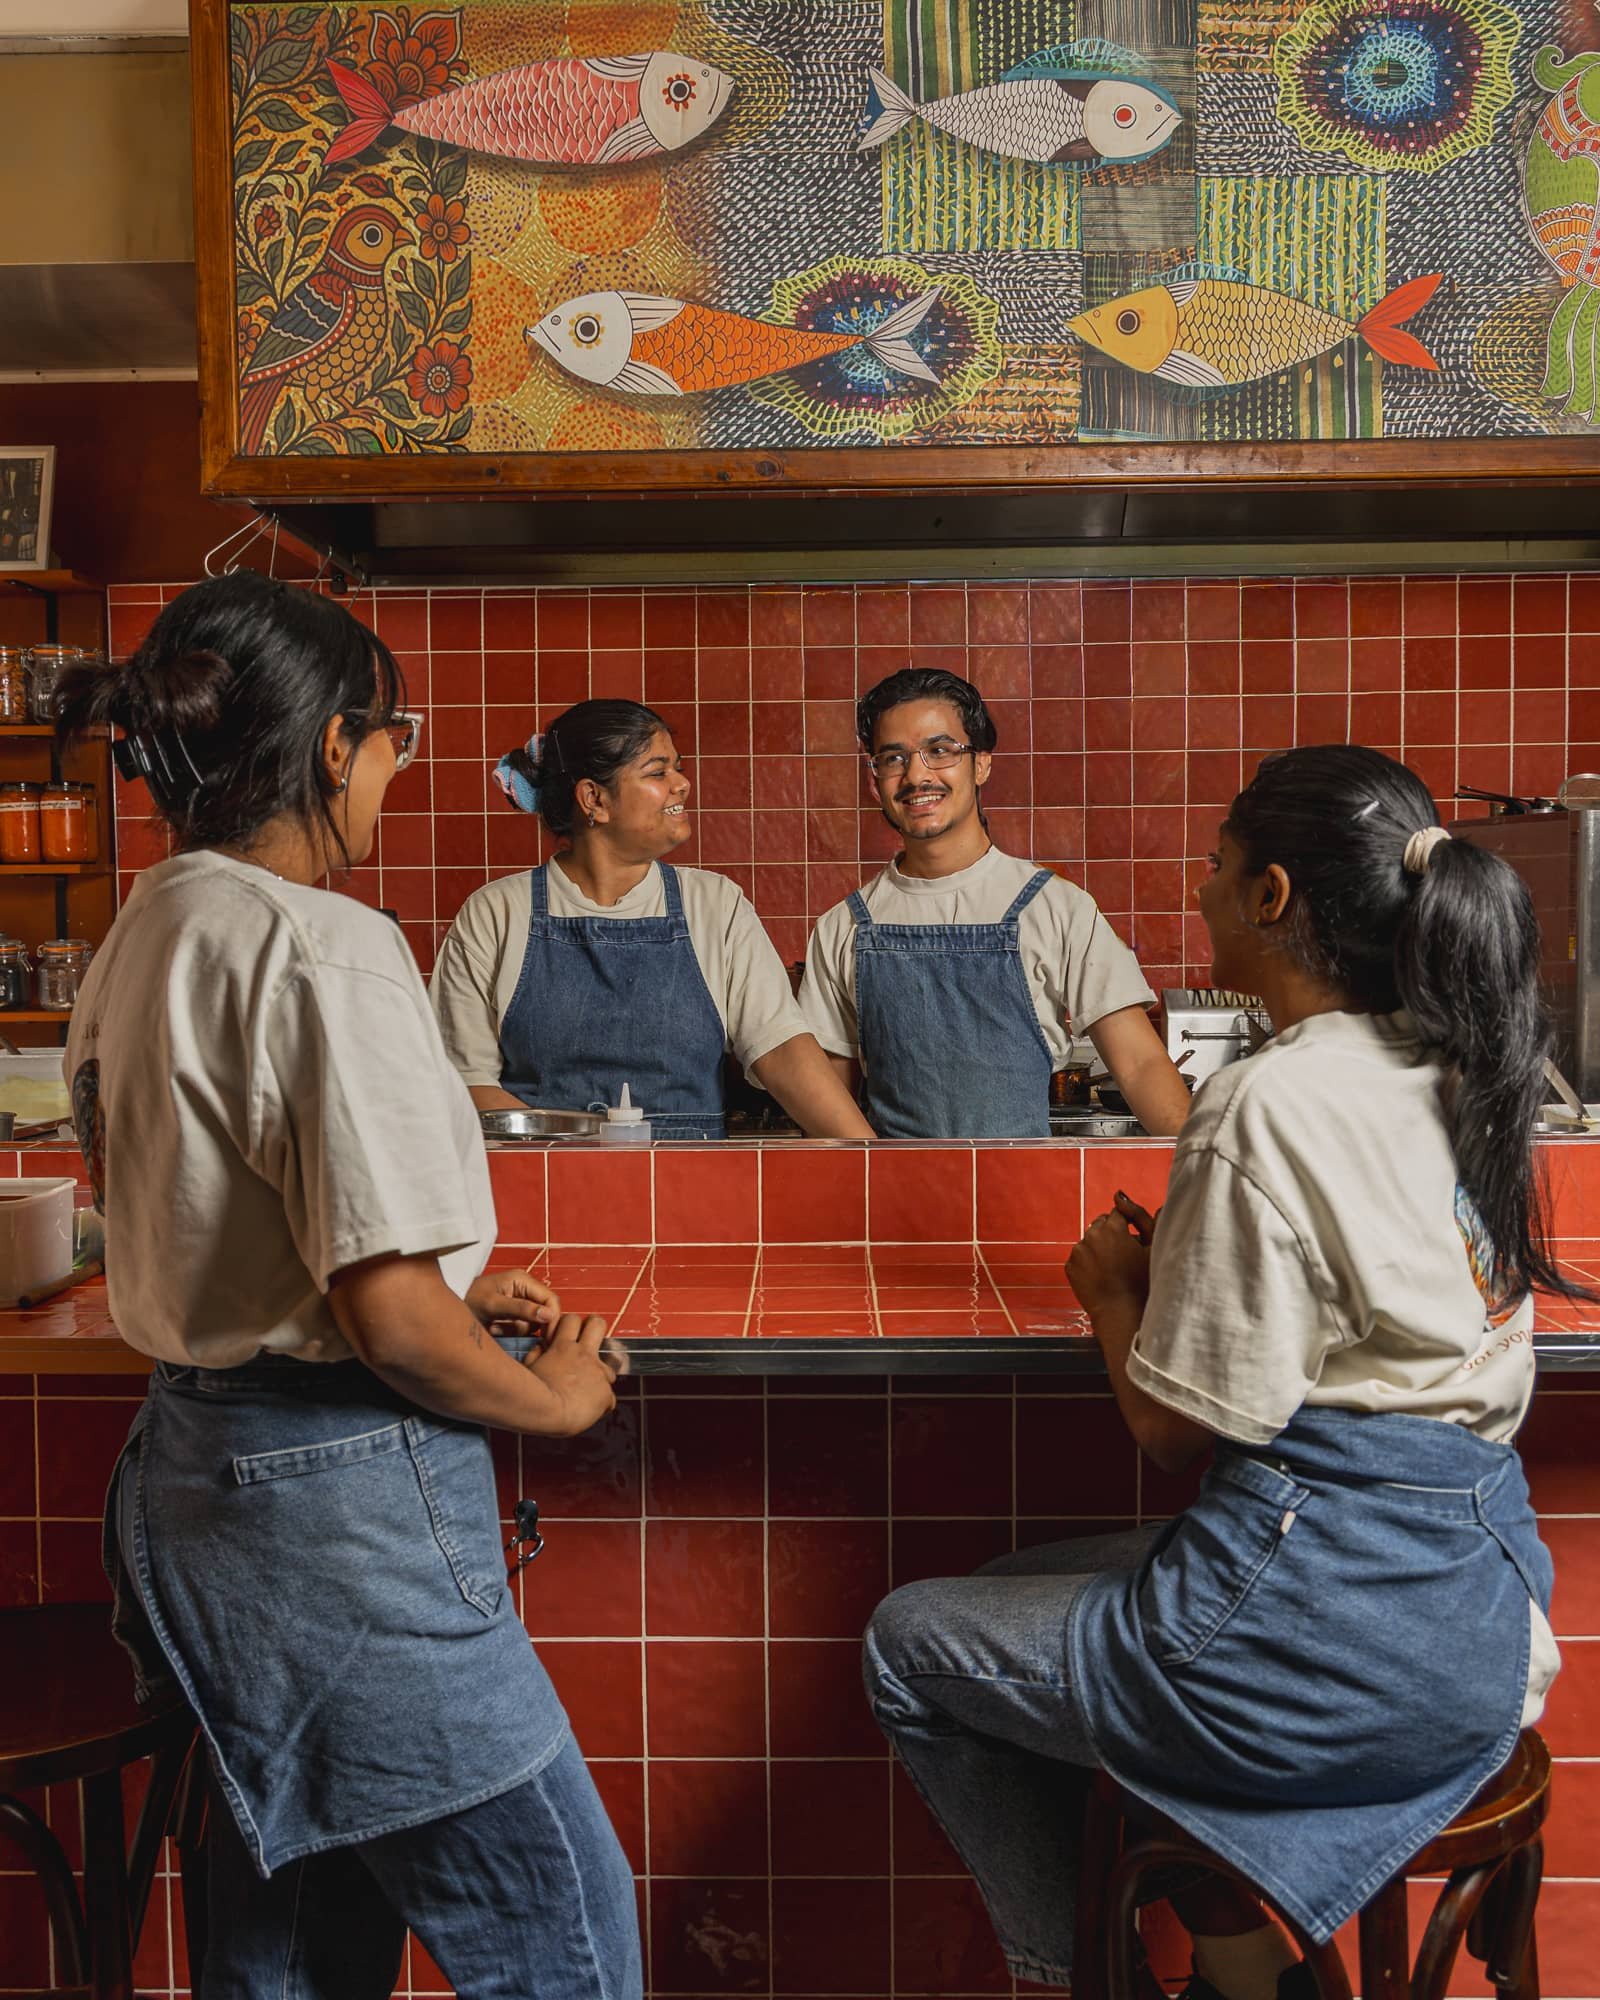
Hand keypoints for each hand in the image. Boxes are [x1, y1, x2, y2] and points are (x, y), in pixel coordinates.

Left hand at [466, 1269, 560, 1332]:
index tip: (549, 1337)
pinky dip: (509, 1332)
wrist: (445, 1309)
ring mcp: (519, 1301)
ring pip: (533, 1323)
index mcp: (522, 1280)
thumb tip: (548, 1315)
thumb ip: (521, 1309)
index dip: (554, 1318)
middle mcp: (524, 1289)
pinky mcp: (512, 1314)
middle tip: (517, 1335)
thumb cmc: (467, 1299)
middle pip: (544, 1311)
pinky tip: (494, 1328)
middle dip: (532, 1325)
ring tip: (496, 1328)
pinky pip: (521, 1327)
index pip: (551, 1299)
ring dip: (516, 1330)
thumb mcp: (494, 1305)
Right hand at [523, 1312, 620, 1435]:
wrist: (548, 1413)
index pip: (572, 1320)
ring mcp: (598, 1373)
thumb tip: (540, 1347)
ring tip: (590, 1389)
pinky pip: (609, 1399)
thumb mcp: (528, 1368)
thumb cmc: (533, 1394)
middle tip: (592, 1337)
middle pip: (598, 1325)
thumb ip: (536, 1354)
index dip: (571, 1324)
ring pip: (611, 1367)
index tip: (569, 1332)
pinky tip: (590, 1409)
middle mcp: (584, 1355)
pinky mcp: (606, 1392)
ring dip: (602, 1376)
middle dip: (596, 1327)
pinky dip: (601, 1404)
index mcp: (563, 1348)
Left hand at [1067, 1190, 1156, 1315]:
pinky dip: (1089, 1261)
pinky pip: (1080, 1256)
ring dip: (1099, 1247)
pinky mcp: (1070, 1266)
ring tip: (1113, 1267)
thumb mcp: (1152, 1248)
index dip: (1128, 1224)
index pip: (1118, 1212)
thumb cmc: (1142, 1282)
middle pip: (1102, 1224)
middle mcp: (1091, 1236)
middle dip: (1112, 1233)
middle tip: (1124, 1254)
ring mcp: (1078, 1251)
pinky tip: (1102, 1275)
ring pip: (1090, 1240)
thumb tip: (1122, 1195)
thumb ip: (1143, 1218)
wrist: (1121, 1313)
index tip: (1133, 1239)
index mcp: (1113, 1228)